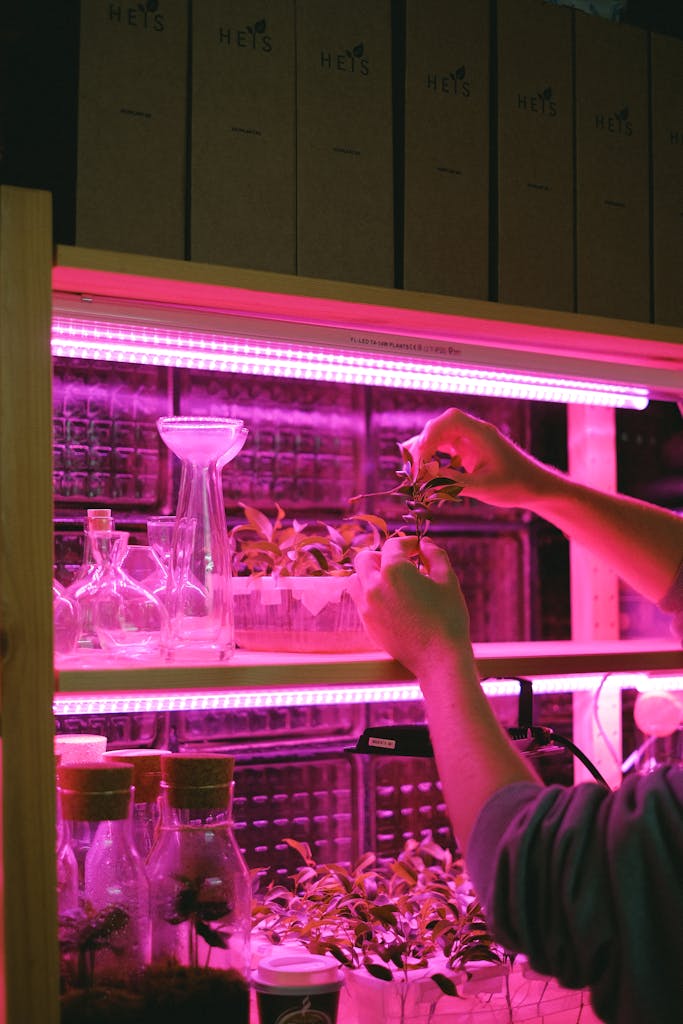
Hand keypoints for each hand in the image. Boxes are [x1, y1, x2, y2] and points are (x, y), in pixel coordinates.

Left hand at [352, 536, 472, 678]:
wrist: (439, 658)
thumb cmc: (448, 617)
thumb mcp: (447, 580)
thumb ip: (435, 556)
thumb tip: (425, 544)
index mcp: (394, 571)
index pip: (394, 546)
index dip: (408, 543)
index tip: (419, 549)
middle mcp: (374, 586)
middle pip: (365, 558)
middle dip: (382, 556)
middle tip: (402, 563)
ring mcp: (367, 607)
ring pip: (357, 580)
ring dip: (371, 575)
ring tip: (392, 582)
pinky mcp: (367, 624)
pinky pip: (361, 601)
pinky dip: (371, 595)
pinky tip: (392, 602)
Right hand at [403, 407, 552, 508]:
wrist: (535, 486)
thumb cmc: (515, 485)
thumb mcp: (482, 487)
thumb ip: (452, 482)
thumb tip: (423, 478)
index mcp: (481, 434)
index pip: (450, 419)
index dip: (431, 434)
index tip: (422, 457)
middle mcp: (473, 432)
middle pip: (438, 427)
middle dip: (422, 446)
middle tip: (414, 472)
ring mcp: (469, 440)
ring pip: (437, 438)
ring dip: (424, 453)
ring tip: (414, 474)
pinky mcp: (466, 450)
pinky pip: (442, 448)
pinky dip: (431, 459)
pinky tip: (423, 473)